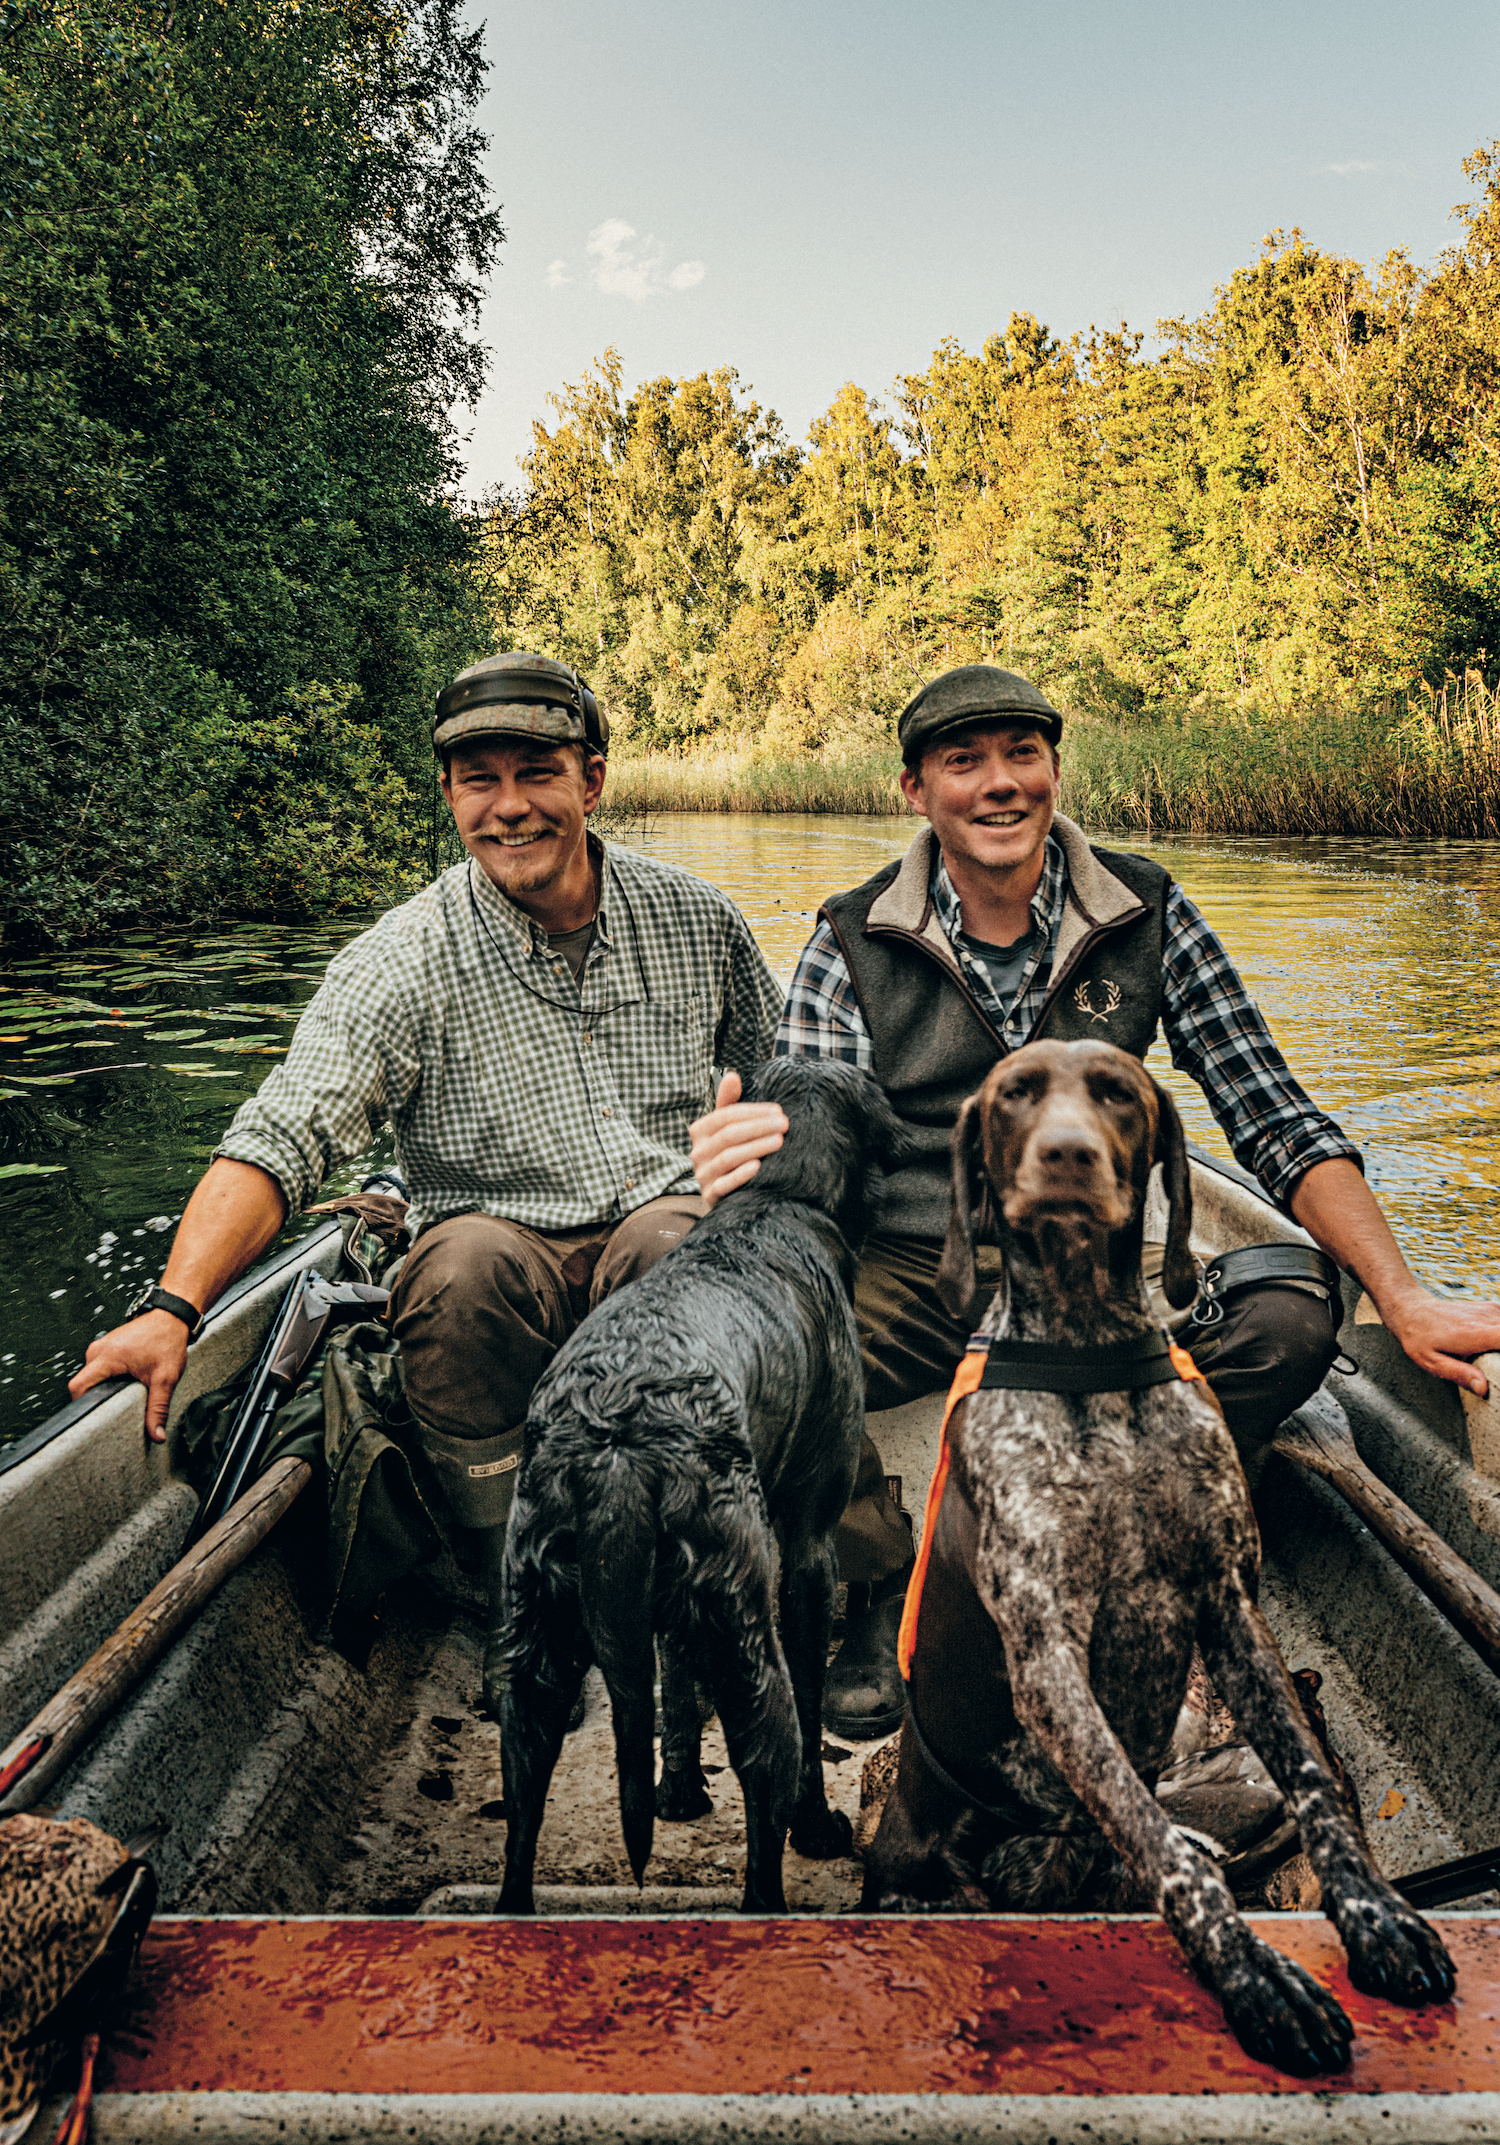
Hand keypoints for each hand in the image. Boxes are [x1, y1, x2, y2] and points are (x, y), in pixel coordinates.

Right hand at [68, 1310, 188, 1442]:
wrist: (172, 1317)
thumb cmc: (167, 1340)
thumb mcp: (165, 1378)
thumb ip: (158, 1408)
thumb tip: (157, 1436)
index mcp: (105, 1356)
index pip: (78, 1386)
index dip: (83, 1406)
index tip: (96, 1419)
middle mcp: (97, 1351)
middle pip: (83, 1385)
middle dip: (96, 1401)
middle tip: (114, 1413)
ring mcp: (99, 1348)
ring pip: (91, 1378)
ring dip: (103, 1390)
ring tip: (121, 1399)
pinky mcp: (105, 1349)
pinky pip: (98, 1370)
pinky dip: (108, 1381)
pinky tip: (122, 1387)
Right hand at [690, 1071, 787, 1209]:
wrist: (726, 1193)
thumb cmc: (730, 1152)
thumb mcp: (727, 1127)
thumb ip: (729, 1102)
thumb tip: (733, 1075)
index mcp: (699, 1131)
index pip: (725, 1116)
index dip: (752, 1112)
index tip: (778, 1111)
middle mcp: (697, 1152)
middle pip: (728, 1135)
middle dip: (758, 1127)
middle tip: (784, 1124)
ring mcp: (703, 1175)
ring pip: (728, 1158)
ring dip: (755, 1147)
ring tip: (779, 1141)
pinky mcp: (710, 1196)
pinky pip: (724, 1184)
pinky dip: (740, 1175)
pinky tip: (758, 1167)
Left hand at [1383, 1289, 1499, 1398]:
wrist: (1412, 1309)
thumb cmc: (1419, 1337)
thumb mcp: (1431, 1361)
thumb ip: (1458, 1374)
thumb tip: (1483, 1389)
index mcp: (1473, 1333)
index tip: (1497, 1367)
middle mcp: (1486, 1318)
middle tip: (1491, 1366)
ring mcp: (1490, 1310)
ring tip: (1488, 1359)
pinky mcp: (1492, 1308)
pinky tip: (1489, 1347)